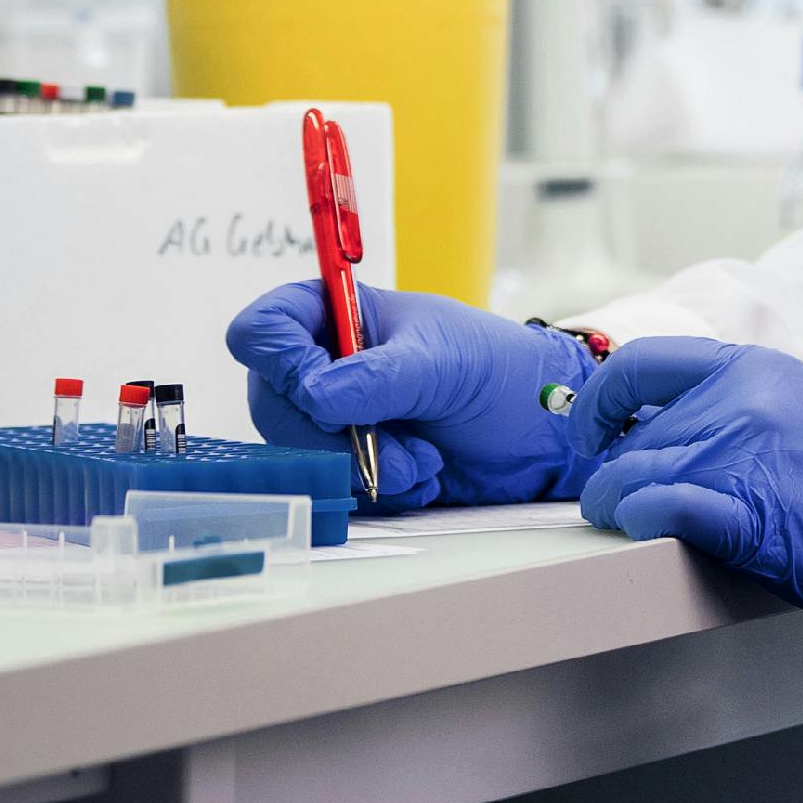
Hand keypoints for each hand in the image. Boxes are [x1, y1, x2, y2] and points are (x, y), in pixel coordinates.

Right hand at [226, 281, 592, 511]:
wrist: (538, 430)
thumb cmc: (498, 370)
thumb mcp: (442, 362)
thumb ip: (377, 377)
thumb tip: (315, 396)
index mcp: (337, 314)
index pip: (263, 330)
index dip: (279, 361)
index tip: (321, 387)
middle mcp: (324, 364)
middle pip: (274, 404)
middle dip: (333, 435)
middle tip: (394, 446)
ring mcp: (335, 417)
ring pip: (301, 454)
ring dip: (363, 467)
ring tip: (423, 461)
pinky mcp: (352, 461)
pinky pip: (334, 486)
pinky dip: (378, 489)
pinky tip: (424, 475)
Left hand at [567, 339, 802, 660]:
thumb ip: (742, 410)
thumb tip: (667, 432)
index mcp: (761, 369)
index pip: (642, 363)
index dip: (599, 402)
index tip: (594, 435)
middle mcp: (747, 401)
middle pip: (631, 435)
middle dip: (614, 475)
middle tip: (620, 503)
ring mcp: (747, 455)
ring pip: (630, 476)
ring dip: (616, 508)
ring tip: (628, 526)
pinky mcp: (751, 515)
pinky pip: (660, 509)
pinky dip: (639, 523)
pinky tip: (646, 532)